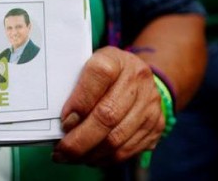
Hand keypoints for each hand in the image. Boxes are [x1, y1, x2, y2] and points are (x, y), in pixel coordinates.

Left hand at [53, 46, 164, 165]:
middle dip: (79, 140)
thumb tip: (61, 122)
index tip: (63, 122)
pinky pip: (128, 150)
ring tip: (71, 157)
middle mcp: (137, 79)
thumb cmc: (103, 74)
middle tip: (61, 151)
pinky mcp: (156, 125)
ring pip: (117, 139)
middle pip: (107, 115)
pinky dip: (104, 158)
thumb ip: (73, 87)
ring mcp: (150, 104)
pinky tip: (90, 157)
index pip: (98, 75)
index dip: (79, 101)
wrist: (139, 75)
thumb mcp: (87, 66)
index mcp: (116, 59)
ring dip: (89, 154)